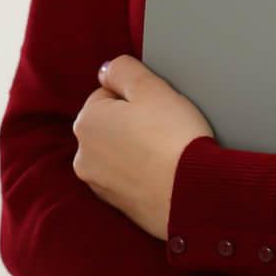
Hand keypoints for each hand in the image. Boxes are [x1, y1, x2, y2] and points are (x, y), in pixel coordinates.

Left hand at [72, 54, 215, 241]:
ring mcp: (98, 184)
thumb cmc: (173, 137)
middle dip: (133, 123)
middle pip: (111, 125)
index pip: (109, 94)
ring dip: (137, 149)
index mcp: (86, 122)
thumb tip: (106, 71)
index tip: (158, 107)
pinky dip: (142, 173)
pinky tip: (164, 171)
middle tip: (164, 127)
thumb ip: (122, 69)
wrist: (193, 195)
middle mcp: (83, 156)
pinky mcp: (118, 206)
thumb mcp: (150, 86)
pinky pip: (129, 178)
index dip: (137, 96)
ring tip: (166, 151)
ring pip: (119, 153)